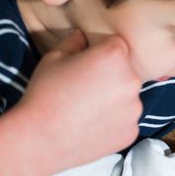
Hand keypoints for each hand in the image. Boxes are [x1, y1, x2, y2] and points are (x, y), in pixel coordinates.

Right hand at [16, 29, 142, 173]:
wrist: (40, 140)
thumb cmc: (44, 93)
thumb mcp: (54, 58)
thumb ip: (74, 42)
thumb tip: (82, 35)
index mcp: (115, 56)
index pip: (116, 45)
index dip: (101, 51)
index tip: (87, 64)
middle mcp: (132, 80)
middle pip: (126, 71)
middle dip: (111, 76)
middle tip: (86, 89)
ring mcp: (135, 109)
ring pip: (128, 97)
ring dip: (115, 100)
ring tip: (87, 110)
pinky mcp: (132, 132)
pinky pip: (126, 121)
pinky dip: (114, 122)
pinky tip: (92, 126)